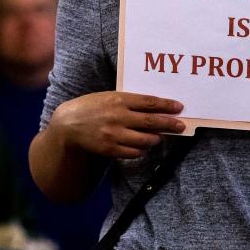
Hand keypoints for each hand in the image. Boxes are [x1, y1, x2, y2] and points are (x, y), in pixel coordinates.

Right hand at [50, 91, 184, 158]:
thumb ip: (128, 101)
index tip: (179, 107)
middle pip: (151, 122)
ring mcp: (114, 134)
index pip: (149, 102)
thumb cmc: (91, 107)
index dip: (166, 105)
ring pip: (145, 140)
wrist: (68, 124)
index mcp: (118, 100)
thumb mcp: (108, 97)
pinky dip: (142, 150)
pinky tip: (144, 146)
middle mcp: (118, 117)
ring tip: (159, 137)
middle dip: (169, 124)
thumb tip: (154, 106)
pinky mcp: (110, 149)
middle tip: (181, 125)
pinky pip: (134, 153)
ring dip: (156, 139)